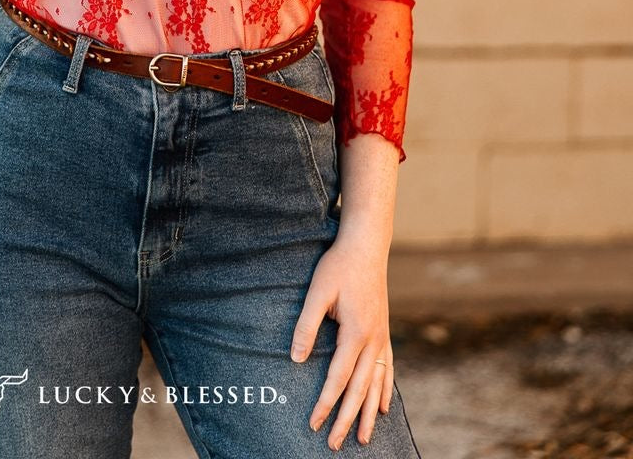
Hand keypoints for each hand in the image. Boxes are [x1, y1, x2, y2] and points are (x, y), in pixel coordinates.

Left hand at [290, 238, 393, 448]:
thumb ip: (307, 326)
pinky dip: (385, 391)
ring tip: (364, 439)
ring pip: (377, 384)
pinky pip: (387, 369)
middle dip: (347, 419)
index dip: (326, 403)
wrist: (366, 246)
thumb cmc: (338, 266)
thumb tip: (296, 359)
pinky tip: (384, 407)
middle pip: (360, 389)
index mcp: (355, 332)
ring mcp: (382, 336)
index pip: (339, 378)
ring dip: (369, 413)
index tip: (314, 423)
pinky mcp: (384, 331)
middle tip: (334, 443)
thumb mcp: (317, 292)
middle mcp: (373, 340)